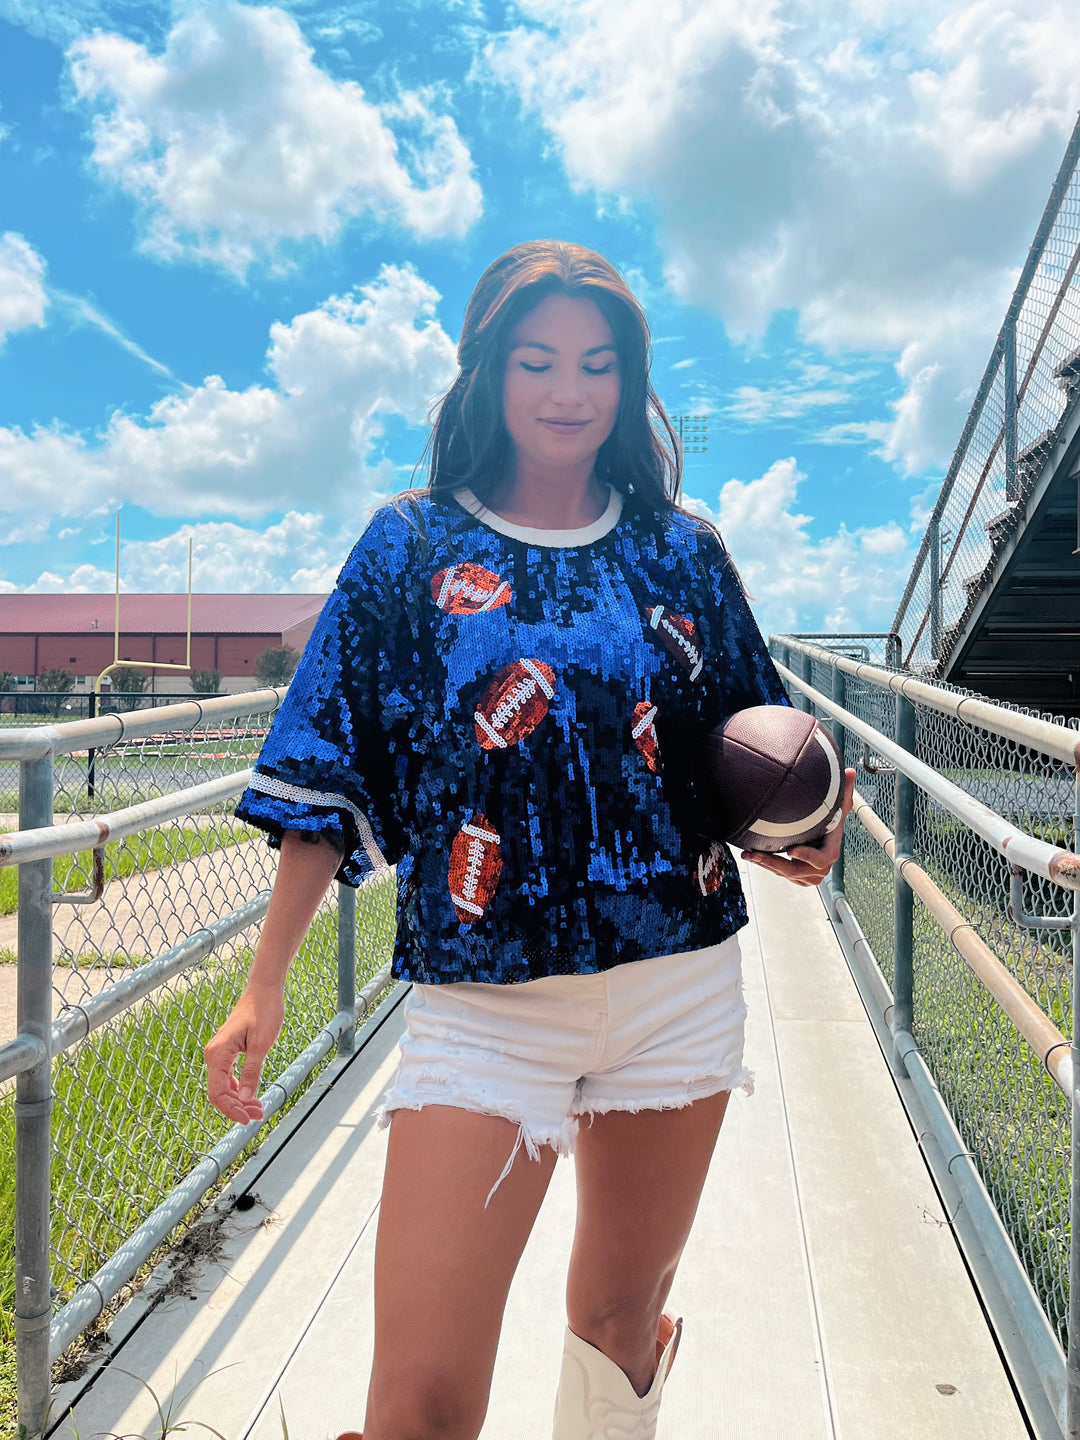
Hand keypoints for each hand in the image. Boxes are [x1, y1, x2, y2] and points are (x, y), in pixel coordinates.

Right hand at [205, 982, 284, 1125]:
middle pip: (219, 1092)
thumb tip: (245, 1098)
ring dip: (239, 1100)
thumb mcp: (262, 1044)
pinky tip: (251, 1096)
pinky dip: (239, 1088)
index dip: (231, 1110)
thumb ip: (252, 1071)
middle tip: (259, 1115)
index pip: (217, 1092)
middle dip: (237, 1107)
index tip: (248, 1119)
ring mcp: (219, 1053)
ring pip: (223, 1086)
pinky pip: (228, 1077)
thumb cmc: (264, 1011)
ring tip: (259, 1108)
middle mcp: (214, 1055)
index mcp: (218, 1054)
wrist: (264, 989)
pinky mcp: (227, 1051)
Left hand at [741, 768, 855, 887]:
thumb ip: (843, 791)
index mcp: (830, 852)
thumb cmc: (831, 823)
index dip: (807, 855)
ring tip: (749, 855)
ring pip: (786, 873)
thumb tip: (850, 771)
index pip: (821, 859)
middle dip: (776, 863)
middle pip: (797, 870)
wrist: (825, 841)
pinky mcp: (797, 877)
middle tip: (758, 854)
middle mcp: (820, 869)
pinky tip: (752, 857)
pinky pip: (781, 874)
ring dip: (766, 865)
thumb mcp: (838, 806)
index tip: (791, 850)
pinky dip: (767, 866)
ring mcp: (808, 876)